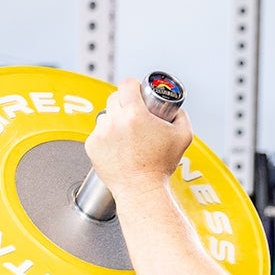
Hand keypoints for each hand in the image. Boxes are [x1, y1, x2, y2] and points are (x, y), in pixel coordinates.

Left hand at [84, 79, 194, 202]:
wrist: (140, 190)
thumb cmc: (160, 167)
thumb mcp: (183, 136)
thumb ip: (181, 116)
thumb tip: (175, 108)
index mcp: (134, 114)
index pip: (127, 84)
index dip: (133, 85)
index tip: (137, 91)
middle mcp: (114, 122)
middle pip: (114, 97)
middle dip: (124, 102)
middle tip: (134, 113)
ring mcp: (101, 134)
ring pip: (105, 115)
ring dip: (114, 119)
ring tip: (126, 134)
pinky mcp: (92, 146)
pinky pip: (98, 133)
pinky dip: (106, 136)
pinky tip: (117, 146)